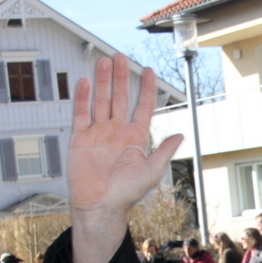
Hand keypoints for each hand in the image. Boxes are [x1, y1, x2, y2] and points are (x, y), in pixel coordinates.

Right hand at [69, 54, 183, 262]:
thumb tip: (180, 135)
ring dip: (103, 81)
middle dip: (120, 77)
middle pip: (120, 97)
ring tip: (104, 61)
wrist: (100, 206)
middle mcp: (117, 132)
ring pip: (101, 100)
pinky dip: (83, 98)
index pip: (142, 106)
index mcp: (135, 137)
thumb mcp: (152, 171)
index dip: (146, 88)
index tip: (148, 70)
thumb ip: (163, 151)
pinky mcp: (81, 138)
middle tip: (120, 56)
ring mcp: (98, 133)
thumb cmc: (127, 194)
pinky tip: (86, 82)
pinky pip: (81, 114)